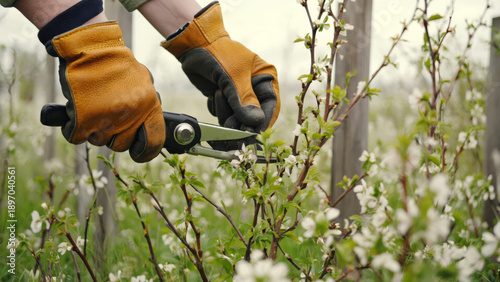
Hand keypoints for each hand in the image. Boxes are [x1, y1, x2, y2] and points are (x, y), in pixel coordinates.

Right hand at [45, 21, 164, 161]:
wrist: (88, 46)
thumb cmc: (114, 63)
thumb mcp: (141, 80)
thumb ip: (146, 104)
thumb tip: (147, 128)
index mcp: (149, 104)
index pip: (155, 140)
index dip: (147, 151)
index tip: (138, 153)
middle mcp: (130, 114)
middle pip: (121, 144)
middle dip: (113, 135)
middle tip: (107, 116)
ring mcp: (106, 118)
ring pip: (99, 141)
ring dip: (94, 129)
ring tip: (93, 106)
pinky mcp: (82, 119)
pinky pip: (77, 137)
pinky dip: (73, 128)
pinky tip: (77, 112)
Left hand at [161, 1, 279, 132]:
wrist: (195, 45)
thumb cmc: (219, 54)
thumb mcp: (234, 77)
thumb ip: (244, 100)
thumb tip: (255, 122)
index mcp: (266, 79)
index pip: (271, 107)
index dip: (262, 122)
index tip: (252, 134)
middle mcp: (255, 89)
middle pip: (253, 117)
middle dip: (240, 121)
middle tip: (230, 124)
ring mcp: (239, 95)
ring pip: (237, 119)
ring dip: (225, 112)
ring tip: (217, 92)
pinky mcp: (225, 99)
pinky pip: (224, 115)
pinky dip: (217, 108)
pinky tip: (212, 92)